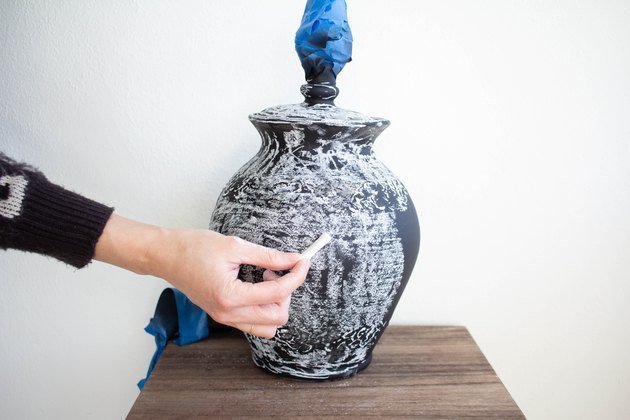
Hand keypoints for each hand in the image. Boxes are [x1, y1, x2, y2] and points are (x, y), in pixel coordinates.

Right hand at [94, 214, 309, 337]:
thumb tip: (293, 259)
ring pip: (267, 326)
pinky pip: (254, 322)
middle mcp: (228, 314)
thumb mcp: (234, 246)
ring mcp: (225, 318)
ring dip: (276, 303)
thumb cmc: (193, 247)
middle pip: (277, 318)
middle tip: (280, 269)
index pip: (277, 293)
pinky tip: (257, 283)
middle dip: (287, 293)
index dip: (296, 276)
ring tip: (266, 277)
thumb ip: (268, 256)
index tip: (303, 261)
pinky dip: (264, 306)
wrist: (165, 256)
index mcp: (230, 296)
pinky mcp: (223, 316)